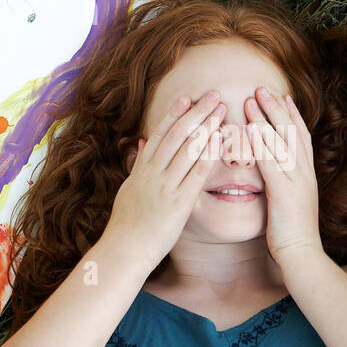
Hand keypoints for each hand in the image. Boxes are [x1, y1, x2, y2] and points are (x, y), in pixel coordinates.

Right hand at [105, 90, 224, 267]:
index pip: (160, 134)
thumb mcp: (128, 188)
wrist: (124, 250)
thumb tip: (143, 142)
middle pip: (178, 135)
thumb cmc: (127, 224)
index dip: (175, 114)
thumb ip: (138, 164)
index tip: (188, 97)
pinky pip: (196, 174)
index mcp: (142, 169)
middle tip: (214, 95)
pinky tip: (220, 141)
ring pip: (188, 149)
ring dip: (207, 126)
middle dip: (197, 112)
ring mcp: (165, 187)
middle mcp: (153, 173)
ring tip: (222, 111)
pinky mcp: (178, 203)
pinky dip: (208, 155)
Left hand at [244, 86, 322, 265]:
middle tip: (263, 88)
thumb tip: (277, 179)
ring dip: (266, 117)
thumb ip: (286, 188)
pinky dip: (262, 142)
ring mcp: (297, 181)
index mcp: (306, 176)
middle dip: (277, 108)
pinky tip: (251, 128)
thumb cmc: (292, 236)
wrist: (302, 256)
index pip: (300, 138)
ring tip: (253, 97)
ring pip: (282, 141)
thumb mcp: (291, 205)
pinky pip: (272, 162)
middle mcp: (304, 173)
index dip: (292, 115)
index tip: (283, 97)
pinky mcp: (285, 192)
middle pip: (292, 131)